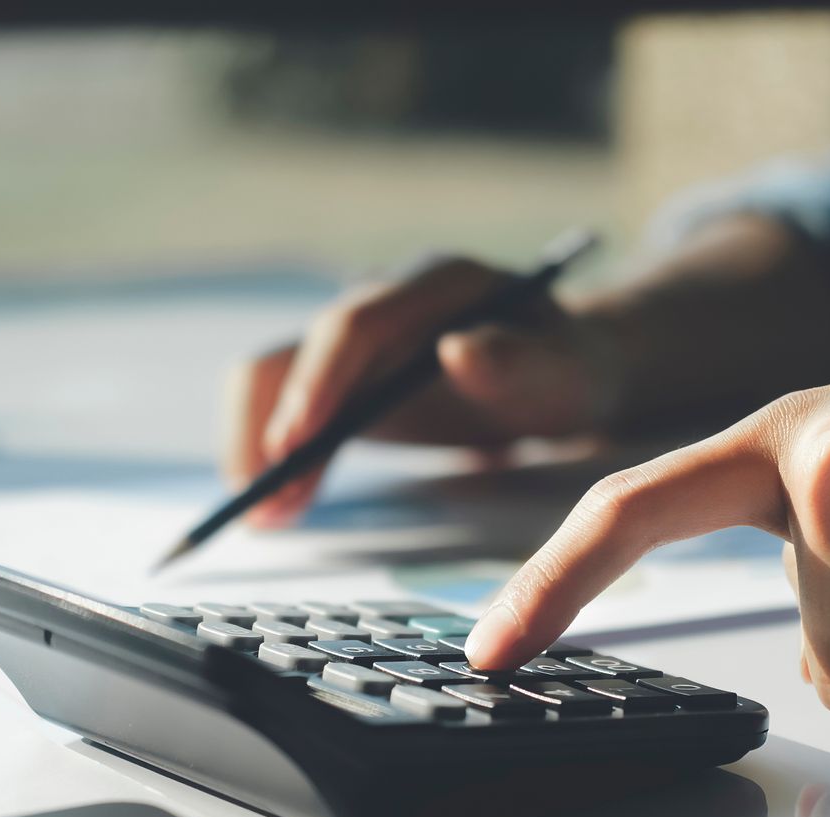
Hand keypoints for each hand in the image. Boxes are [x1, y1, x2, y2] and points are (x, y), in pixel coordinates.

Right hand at [224, 256, 620, 526]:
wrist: (564, 368)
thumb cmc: (568, 369)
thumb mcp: (566, 370)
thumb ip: (522, 361)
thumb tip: (458, 351)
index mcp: (438, 284)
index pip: (356, 323)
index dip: (317, 380)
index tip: (294, 442)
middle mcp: (384, 300)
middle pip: (296, 353)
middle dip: (273, 429)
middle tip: (268, 506)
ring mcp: (358, 341)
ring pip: (276, 383)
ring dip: (261, 448)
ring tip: (266, 518)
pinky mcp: (345, 380)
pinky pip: (289, 413)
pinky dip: (278, 459)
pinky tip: (279, 508)